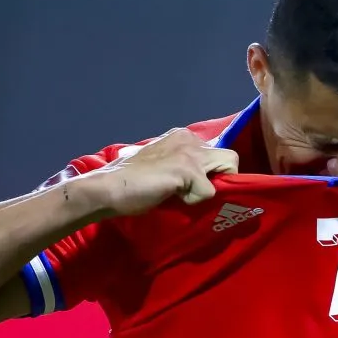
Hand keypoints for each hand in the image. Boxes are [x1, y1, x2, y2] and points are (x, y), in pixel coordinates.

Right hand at [86, 128, 238, 214]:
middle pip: (230, 157)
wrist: (107, 189)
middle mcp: (189, 139)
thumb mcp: (162, 166)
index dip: (212, 172)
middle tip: (198, 193)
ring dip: (210, 186)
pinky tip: (172, 197)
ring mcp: (189, 152)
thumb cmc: (131, 183)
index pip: (216, 151)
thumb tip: (205, 180)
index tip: (196, 185)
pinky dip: (193, 200)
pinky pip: (209, 191)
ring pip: (229, 166)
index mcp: (182, 136)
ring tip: (185, 194)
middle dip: (221, 178)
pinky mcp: (187, 169)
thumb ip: (183, 167)